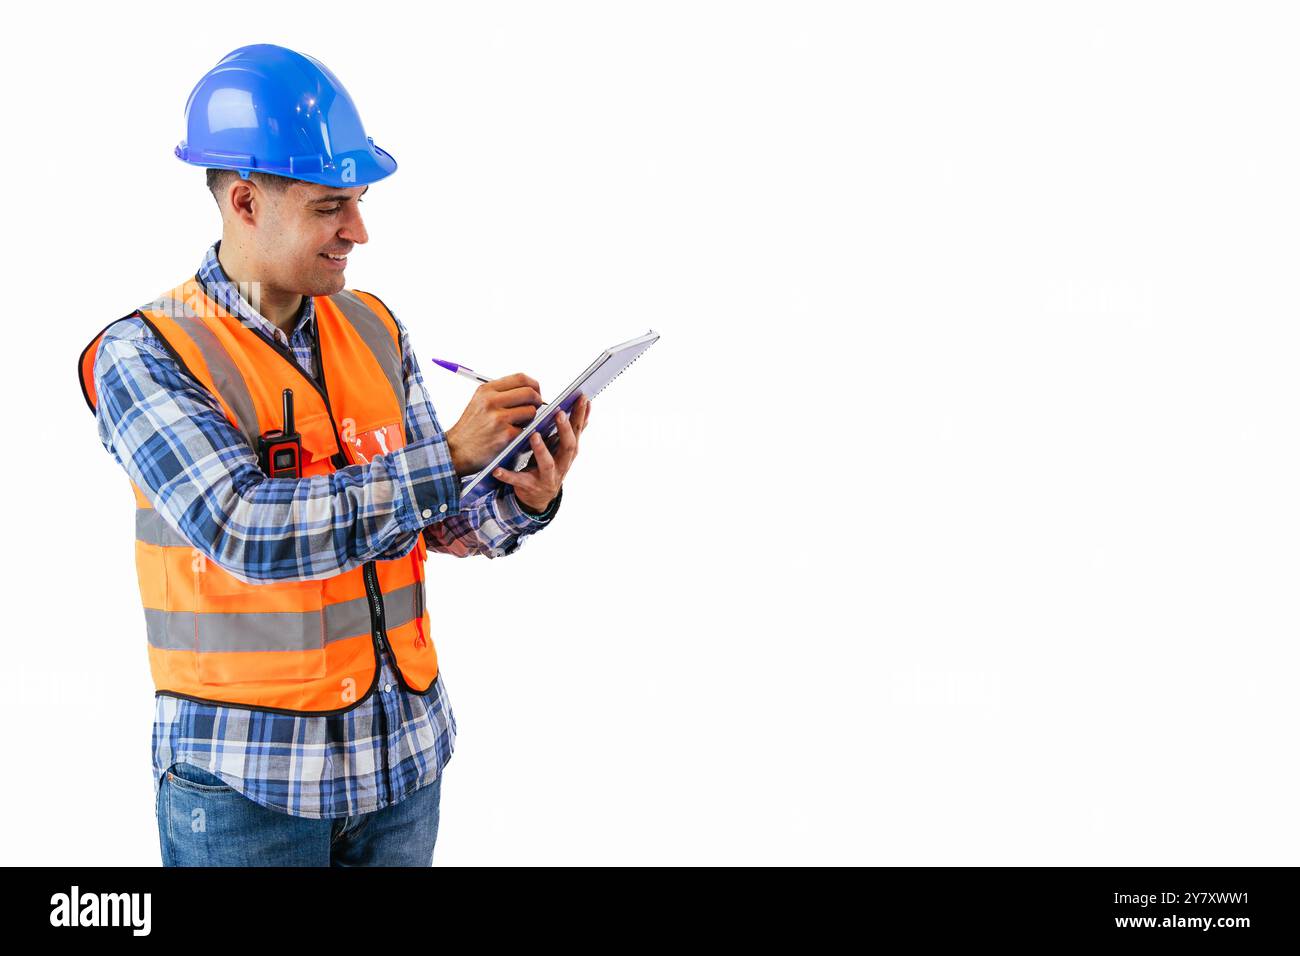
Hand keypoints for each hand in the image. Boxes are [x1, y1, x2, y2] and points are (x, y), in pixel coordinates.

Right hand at [445, 373, 545, 475]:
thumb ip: (501, 394)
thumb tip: (529, 390)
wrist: (456, 451)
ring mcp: (499, 418)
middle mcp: (491, 401)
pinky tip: (515, 437)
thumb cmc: (471, 429)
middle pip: (529, 392)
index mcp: (487, 390)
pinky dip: (524, 434)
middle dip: (538, 400)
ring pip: (531, 411)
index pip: (521, 378)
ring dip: (531, 419)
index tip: (536, 392)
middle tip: (536, 408)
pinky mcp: (505, 435)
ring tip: (521, 425)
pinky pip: (527, 430)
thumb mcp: (479, 402)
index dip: (534, 385)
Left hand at [493, 394, 590, 512]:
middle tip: (559, 413)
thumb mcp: (563, 448)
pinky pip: (518, 480)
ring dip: (541, 449)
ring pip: (547, 464)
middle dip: (565, 430)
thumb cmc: (548, 465)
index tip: (582, 398)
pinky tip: (497, 470)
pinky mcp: (530, 486)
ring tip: (534, 435)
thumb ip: (573, 430)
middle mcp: (562, 465)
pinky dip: (508, 475)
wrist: (538, 497)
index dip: (580, 415)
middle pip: (568, 447)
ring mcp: (547, 477)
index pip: (578, 431)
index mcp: (569, 452)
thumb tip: (587, 405)